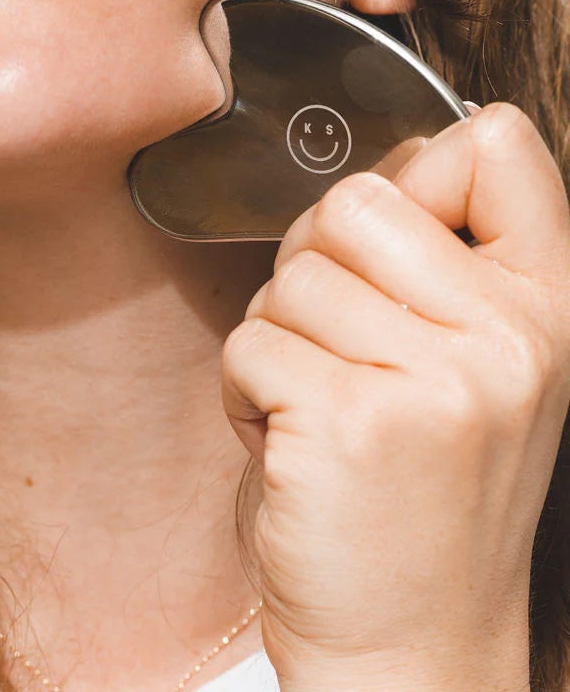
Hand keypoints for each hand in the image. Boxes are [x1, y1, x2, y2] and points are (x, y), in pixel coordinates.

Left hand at [221, 103, 569, 691]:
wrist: (410, 641)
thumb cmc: (423, 495)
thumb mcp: (479, 369)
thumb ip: (447, 260)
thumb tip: (397, 160)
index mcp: (545, 307)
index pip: (498, 144)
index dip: (425, 168)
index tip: (397, 240)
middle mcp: (508, 338)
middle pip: (357, 198)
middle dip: (318, 262)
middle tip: (335, 341)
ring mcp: (434, 381)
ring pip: (291, 276)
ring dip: (279, 336)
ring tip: (318, 406)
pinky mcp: (347, 421)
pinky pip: (250, 342)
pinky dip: (245, 390)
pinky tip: (288, 440)